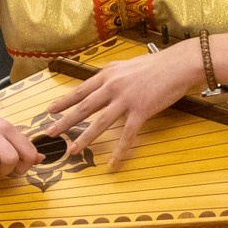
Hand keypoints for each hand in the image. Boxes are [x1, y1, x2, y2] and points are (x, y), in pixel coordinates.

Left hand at [47, 46, 195, 170]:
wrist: (179, 64)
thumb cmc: (157, 64)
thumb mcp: (128, 64)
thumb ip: (114, 72)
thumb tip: (104, 75)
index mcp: (108, 74)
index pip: (80, 91)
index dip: (64, 102)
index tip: (50, 110)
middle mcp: (113, 86)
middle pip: (83, 107)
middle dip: (64, 121)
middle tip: (49, 133)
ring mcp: (126, 99)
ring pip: (99, 123)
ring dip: (84, 138)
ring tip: (71, 150)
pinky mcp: (141, 111)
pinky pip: (127, 135)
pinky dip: (119, 151)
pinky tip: (112, 163)